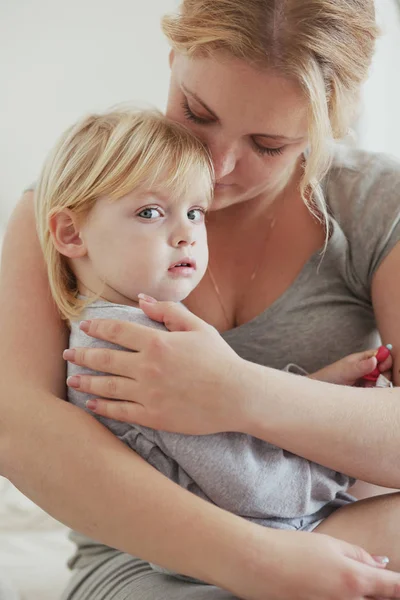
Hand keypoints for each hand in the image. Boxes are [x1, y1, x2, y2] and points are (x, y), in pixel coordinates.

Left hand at [65, 299, 244, 433]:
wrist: (237, 395)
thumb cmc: (219, 359)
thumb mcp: (197, 328)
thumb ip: (168, 312)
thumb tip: (141, 300)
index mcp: (157, 343)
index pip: (117, 332)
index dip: (97, 328)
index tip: (84, 327)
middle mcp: (147, 368)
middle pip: (105, 359)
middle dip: (82, 355)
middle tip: (68, 353)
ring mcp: (148, 394)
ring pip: (107, 386)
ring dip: (86, 381)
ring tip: (72, 378)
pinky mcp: (153, 416)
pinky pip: (120, 412)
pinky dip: (102, 407)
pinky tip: (91, 403)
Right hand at [233, 528, 399, 599]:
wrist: (254, 564)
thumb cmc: (290, 549)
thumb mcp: (328, 543)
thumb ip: (358, 555)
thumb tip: (381, 564)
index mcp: (353, 580)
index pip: (394, 588)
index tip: (399, 582)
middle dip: (379, 591)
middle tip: (365, 578)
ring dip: (356, 595)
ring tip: (334, 579)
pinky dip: (338, 598)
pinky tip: (322, 587)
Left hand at [310, 347, 392, 386]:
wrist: (320, 391)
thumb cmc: (329, 376)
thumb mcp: (345, 371)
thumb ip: (360, 366)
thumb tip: (375, 359)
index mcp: (362, 358)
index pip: (380, 354)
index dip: (385, 360)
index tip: (382, 368)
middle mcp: (365, 367)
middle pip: (384, 368)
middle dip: (384, 374)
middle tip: (377, 381)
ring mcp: (365, 378)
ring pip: (381, 380)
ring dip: (379, 384)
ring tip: (368, 388)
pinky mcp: (364, 389)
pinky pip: (375, 389)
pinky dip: (375, 391)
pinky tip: (367, 393)